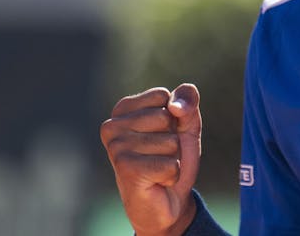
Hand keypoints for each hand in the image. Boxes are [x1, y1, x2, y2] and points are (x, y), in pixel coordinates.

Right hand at [100, 83, 202, 235]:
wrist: (168, 203)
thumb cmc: (173, 158)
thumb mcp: (186, 123)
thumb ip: (187, 99)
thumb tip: (174, 107)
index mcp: (123, 109)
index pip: (163, 96)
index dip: (174, 117)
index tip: (162, 135)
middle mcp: (112, 126)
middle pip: (166, 117)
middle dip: (173, 138)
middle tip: (160, 156)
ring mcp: (117, 148)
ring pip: (170, 142)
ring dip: (173, 159)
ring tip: (158, 169)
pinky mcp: (126, 170)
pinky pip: (171, 165)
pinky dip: (172, 176)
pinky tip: (158, 182)